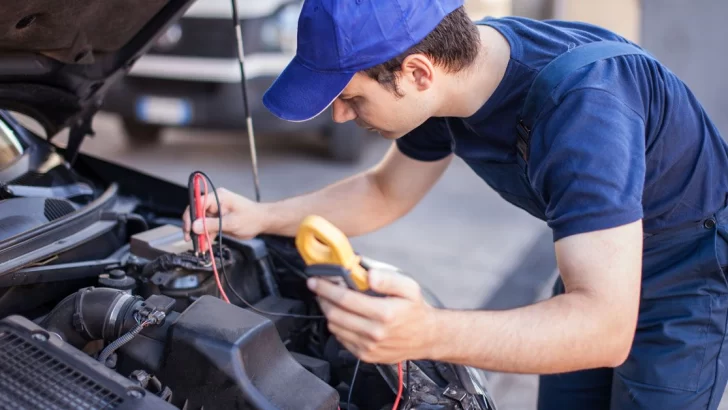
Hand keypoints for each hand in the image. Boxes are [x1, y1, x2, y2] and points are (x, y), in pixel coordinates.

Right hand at [182, 187, 265, 240]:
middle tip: (190, 239)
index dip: (190, 215)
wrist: (263, 221)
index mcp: (218, 197)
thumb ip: (212, 225)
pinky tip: (205, 245)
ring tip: (199, 246)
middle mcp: (215, 202)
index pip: (197, 203)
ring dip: (199, 234)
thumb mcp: (231, 222)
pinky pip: (208, 227)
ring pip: (201, 222)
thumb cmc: (252, 217)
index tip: (188, 228)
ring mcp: (216, 211)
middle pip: (197, 213)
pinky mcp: (218, 219)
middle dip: (193, 227)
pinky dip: (206, 236)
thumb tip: (195, 226)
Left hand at [307, 268, 437, 363]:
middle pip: (335, 314)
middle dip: (322, 299)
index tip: (315, 281)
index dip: (326, 288)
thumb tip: (368, 274)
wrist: (426, 337)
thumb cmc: (415, 310)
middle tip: (319, 289)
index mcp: (384, 313)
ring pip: (335, 327)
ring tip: (330, 301)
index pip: (345, 299)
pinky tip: (343, 316)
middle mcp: (374, 332)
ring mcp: (368, 347)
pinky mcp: (365, 355)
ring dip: (328, 312)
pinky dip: (337, 326)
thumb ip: (387, 278)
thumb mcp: (409, 287)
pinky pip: (341, 339)